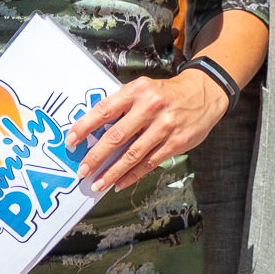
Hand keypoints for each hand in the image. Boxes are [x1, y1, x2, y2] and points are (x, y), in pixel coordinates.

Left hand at [66, 68, 227, 190]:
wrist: (203, 93)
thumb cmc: (165, 94)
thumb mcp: (143, 89)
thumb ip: (121, 106)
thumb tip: (93, 130)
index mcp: (137, 90)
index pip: (104, 110)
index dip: (85, 126)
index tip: (71, 141)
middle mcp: (150, 107)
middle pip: (116, 136)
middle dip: (96, 156)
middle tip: (82, 170)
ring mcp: (164, 126)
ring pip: (133, 155)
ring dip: (112, 172)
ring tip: (97, 184)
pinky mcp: (176, 143)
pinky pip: (149, 163)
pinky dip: (132, 175)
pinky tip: (119, 183)